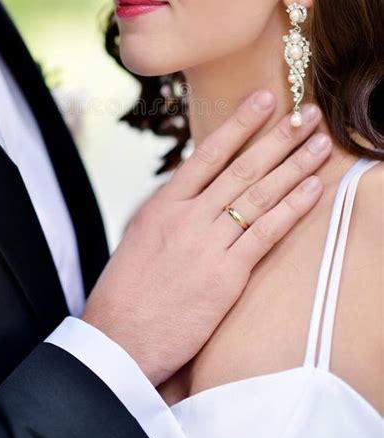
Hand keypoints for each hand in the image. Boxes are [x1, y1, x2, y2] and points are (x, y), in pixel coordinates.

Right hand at [82, 91, 331, 385]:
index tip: (264, 99)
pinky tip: (312, 188)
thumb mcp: (140, 237)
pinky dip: (291, 208)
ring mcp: (207, 245)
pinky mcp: (226, 276)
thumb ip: (171, 209)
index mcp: (163, 205)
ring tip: (319, 144)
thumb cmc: (127, 290)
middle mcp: (187, 217)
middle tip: (308, 115)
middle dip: (279, 138)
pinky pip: (265, 234)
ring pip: (259, 195)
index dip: (239, 124)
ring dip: (294, 166)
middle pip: (242, 168)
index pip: (207, 153)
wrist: (118, 338)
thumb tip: (196, 187)